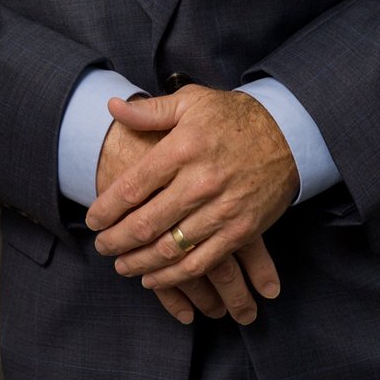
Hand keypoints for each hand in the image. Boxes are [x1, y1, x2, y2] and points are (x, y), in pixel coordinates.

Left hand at [86, 87, 297, 321]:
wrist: (287, 133)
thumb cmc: (232, 117)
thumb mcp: (191, 101)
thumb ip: (150, 111)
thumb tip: (112, 107)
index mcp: (182, 148)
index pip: (132, 186)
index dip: (106, 209)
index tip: (92, 219)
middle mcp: (199, 181)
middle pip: (146, 223)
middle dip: (117, 240)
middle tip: (101, 246)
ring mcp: (221, 209)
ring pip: (170, 248)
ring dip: (139, 262)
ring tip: (121, 265)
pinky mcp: (241, 230)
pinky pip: (201, 262)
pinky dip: (174, 276)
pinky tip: (154, 277)